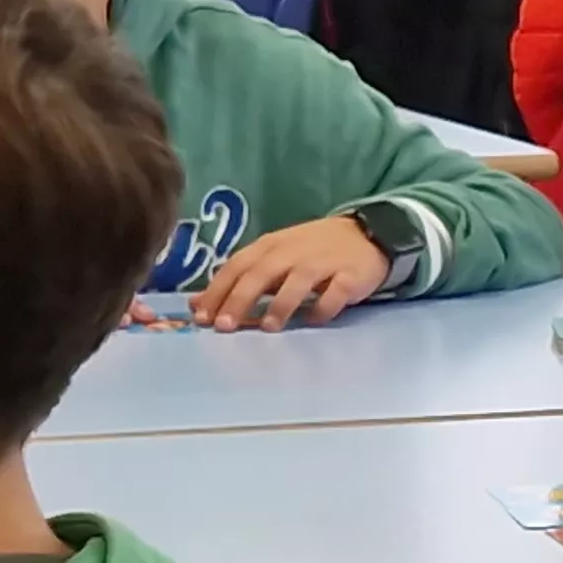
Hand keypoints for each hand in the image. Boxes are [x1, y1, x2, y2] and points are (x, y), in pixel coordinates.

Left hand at [191, 215, 390, 330]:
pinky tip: (314, 321)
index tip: (200, 316)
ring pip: (297, 281)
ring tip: (268, 328)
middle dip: (240, 299)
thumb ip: (239, 279)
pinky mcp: (351, 275)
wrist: (366, 234)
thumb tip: (196, 303)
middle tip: (224, 326)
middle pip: (261, 274)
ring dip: (281, 304)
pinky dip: (324, 306)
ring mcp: (323, 262)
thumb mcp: (273, 258)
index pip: (236, 267)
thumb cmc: (311, 250)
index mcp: (270, 246)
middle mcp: (293, 251)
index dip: (218, 291)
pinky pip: (336, 292)